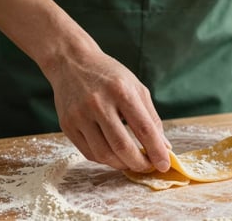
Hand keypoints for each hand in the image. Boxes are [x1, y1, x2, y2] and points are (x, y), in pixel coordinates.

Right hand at [47, 45, 170, 172]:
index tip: (164, 164)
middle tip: (148, 167)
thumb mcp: (136, 87)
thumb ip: (151, 117)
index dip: (157, 151)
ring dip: (122, 165)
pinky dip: (105, 159)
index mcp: (121, 91)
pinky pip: (89, 153)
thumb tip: (164, 147)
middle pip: (122, 146)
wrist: (72, 63)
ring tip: (132, 162)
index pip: (144, 129)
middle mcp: (98, 103)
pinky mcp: (67, 125)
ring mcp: (79, 115)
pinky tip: (114, 156)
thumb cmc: (109, 75)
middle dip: (140, 164)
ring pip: (104, 154)